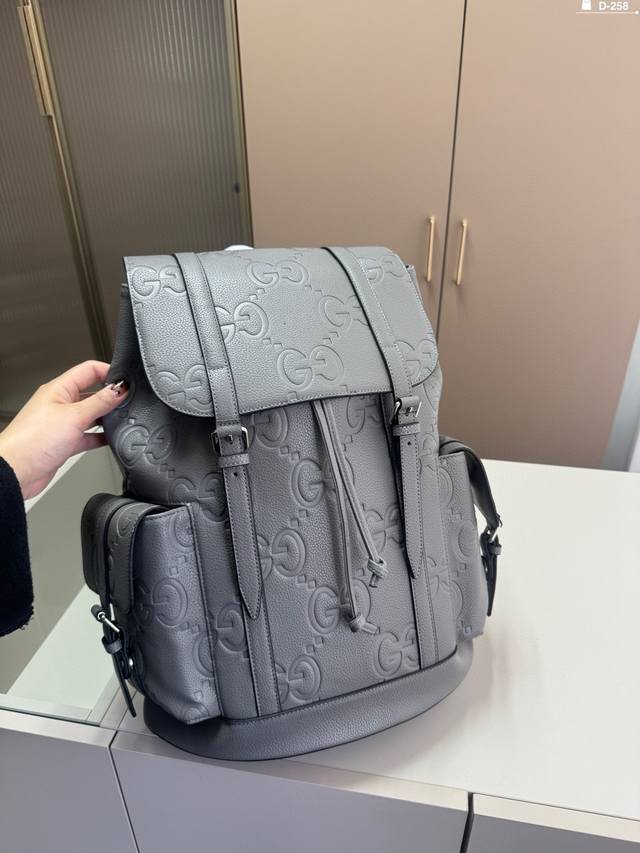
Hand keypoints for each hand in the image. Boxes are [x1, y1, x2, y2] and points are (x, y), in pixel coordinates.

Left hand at [0, 361, 127, 498]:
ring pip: (91, 415)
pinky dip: (99, 437)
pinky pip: (87, 435)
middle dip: (109, 397)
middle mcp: (60, 404)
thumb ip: (100, 402)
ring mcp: (62, 423)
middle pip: (91, 393)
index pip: (88, 370)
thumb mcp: (74, 416)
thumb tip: (119, 388)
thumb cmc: (32, 440)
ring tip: (120, 421)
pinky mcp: (64, 442)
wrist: (17, 471)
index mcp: (59, 389)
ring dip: (105, 418)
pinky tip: (109, 440)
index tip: (125, 381)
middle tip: (126, 403)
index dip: (108, 372)